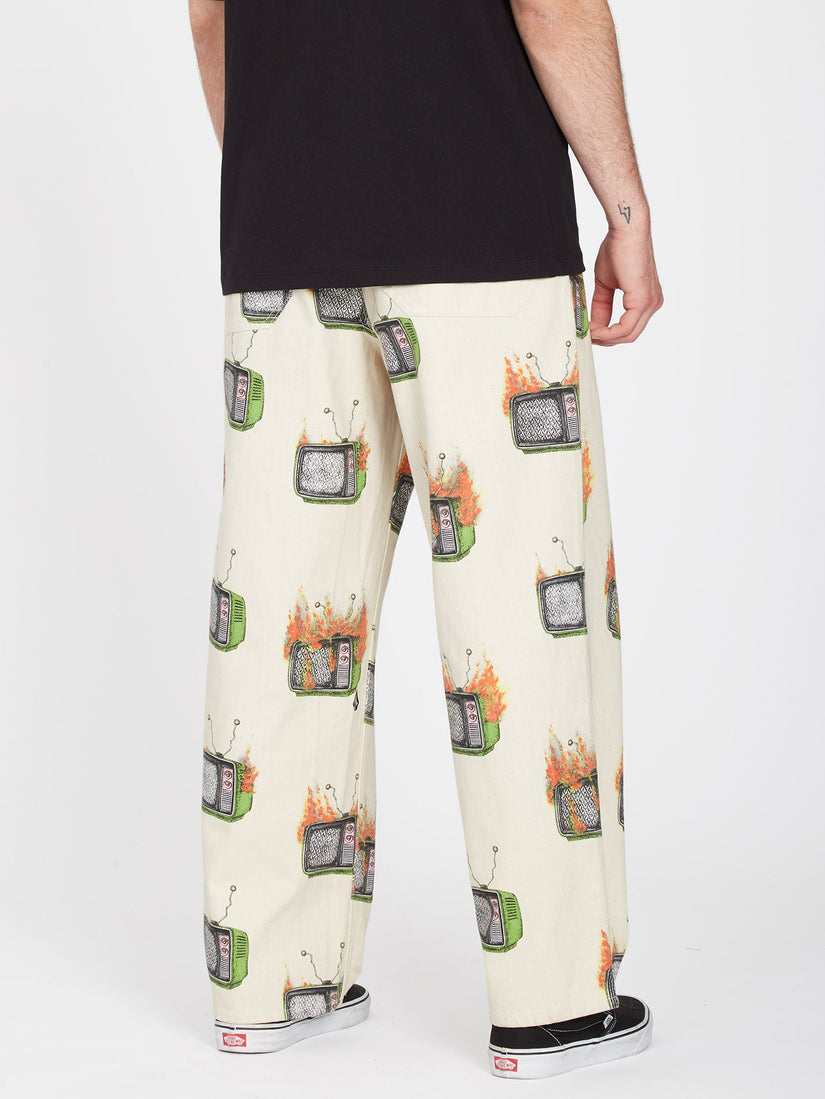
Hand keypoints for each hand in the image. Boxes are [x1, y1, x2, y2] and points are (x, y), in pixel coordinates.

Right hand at [589, 227, 662, 345]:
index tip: (589, 331)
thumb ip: (602, 306)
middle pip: (629, 335)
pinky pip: (626, 328)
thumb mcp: (606, 285)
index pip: (628, 328)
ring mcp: (650, 303)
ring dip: (605, 337)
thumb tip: (594, 325)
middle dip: (606, 339)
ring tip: (588, 331)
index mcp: (646, 300)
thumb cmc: (618, 249)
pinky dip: (608, 332)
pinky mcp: (643, 301)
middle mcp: (653, 304)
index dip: (608, 334)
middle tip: (586, 335)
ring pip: (628, 335)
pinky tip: (594, 327)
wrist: (626, 231)